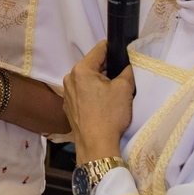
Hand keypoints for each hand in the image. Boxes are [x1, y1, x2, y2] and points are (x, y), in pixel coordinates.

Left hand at [61, 41, 134, 165]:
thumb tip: (127, 64)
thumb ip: (127, 70)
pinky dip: (92, 93)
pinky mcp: (68, 106)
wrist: (96, 145)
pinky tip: (103, 104)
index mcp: (81, 70)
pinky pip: (82, 92)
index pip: (99, 49)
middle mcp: (69, 78)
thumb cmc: (110, 115)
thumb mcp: (124, 89)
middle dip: (107, 69)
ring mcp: (67, 93)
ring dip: (100, 82)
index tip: (124, 53)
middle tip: (122, 77)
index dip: (113, 49)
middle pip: (92, 65)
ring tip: (114, 92)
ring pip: (87, 79)